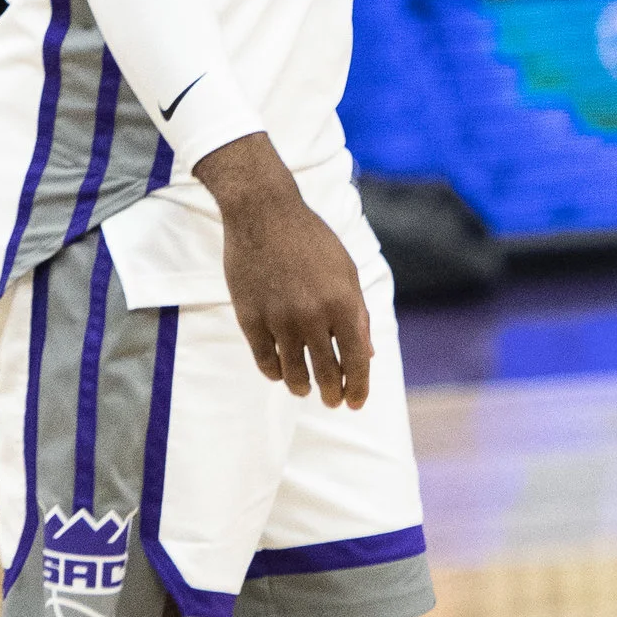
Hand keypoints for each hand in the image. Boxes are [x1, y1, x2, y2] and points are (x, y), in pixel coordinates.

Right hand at [199, 134, 372, 403]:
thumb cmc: (311, 241)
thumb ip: (357, 315)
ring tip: (304, 389)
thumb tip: (366, 356)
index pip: (356, 361)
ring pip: (293, 373)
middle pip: (326, 373)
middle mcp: (312, 316)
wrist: (263, 213)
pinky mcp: (250, 318)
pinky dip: (275, 372)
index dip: (358, 387)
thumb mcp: (346, 272)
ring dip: (301, 387)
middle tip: (332, 402)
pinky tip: (281, 372)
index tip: (356, 402)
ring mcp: (279, 319)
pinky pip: (266, 361)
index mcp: (343, 303)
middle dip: (332, 394)